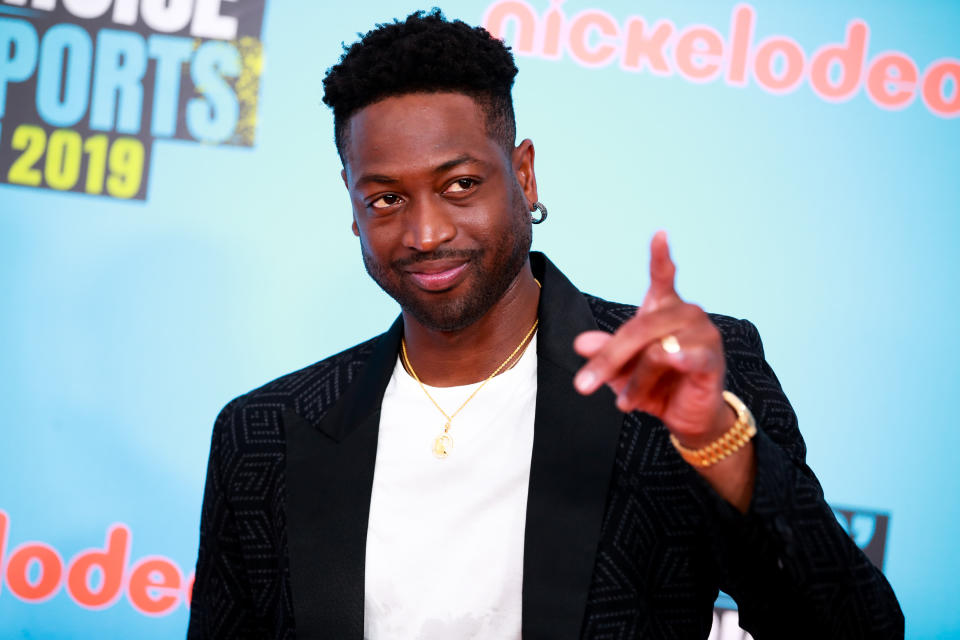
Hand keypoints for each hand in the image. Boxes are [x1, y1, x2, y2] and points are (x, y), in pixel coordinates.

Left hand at [573, 231, 731, 447]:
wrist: (687, 418)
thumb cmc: (655, 385)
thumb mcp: (622, 369)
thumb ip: (604, 353)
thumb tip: (580, 343)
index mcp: (664, 308)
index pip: (663, 276)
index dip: (660, 256)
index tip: (659, 233)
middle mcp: (686, 314)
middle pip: (639, 327)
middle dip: (609, 358)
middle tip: (583, 385)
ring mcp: (703, 335)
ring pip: (655, 349)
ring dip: (633, 380)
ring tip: (623, 404)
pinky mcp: (711, 360)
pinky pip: (688, 357)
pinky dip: (677, 360)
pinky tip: (672, 360)